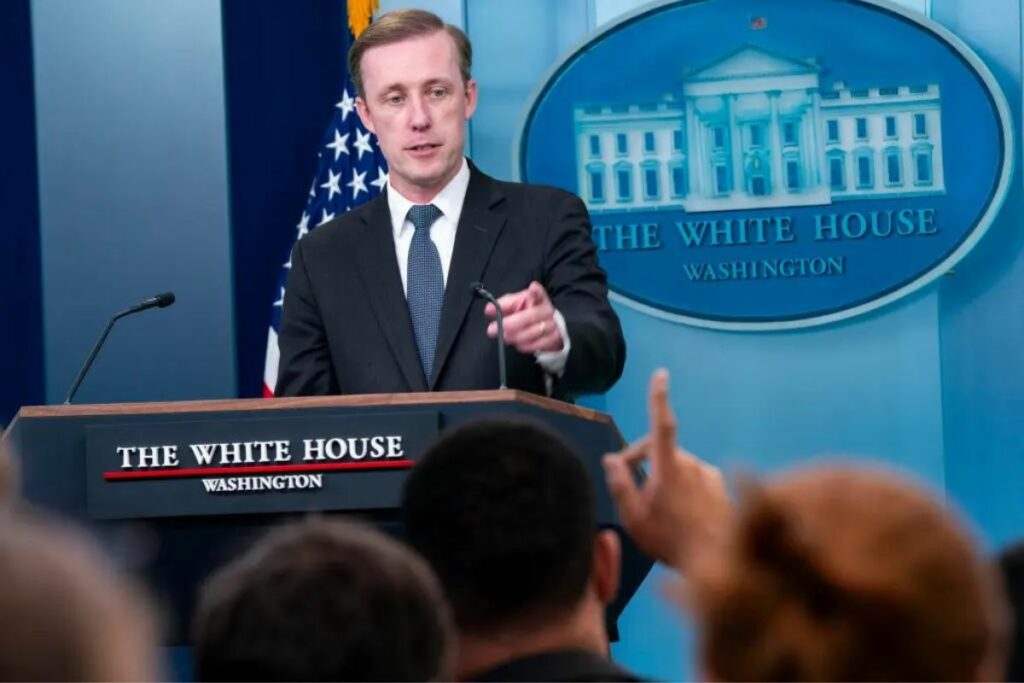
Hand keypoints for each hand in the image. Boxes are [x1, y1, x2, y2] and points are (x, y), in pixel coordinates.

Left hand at [484, 281, 563, 353]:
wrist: (548, 328)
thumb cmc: (528, 313)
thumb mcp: (515, 305)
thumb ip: (502, 305)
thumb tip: (489, 309)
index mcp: (538, 298)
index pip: (539, 292)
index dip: (536, 291)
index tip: (532, 288)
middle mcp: (547, 310)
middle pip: (530, 316)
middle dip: (510, 323)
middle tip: (492, 329)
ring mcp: (552, 325)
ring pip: (532, 332)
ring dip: (514, 336)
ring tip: (503, 336)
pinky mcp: (553, 340)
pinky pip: (535, 344)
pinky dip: (523, 345)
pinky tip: (516, 342)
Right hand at [602, 369, 729, 571]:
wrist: (719, 563)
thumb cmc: (671, 541)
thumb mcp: (634, 518)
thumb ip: (620, 484)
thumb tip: (611, 458)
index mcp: (669, 468)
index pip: (662, 425)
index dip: (659, 398)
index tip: (661, 375)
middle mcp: (692, 464)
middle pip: (659, 450)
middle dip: (642, 461)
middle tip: (629, 489)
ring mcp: (708, 474)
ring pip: (677, 465)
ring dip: (663, 476)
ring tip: (657, 509)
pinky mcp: (719, 485)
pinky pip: (694, 477)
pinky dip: (683, 486)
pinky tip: (681, 512)